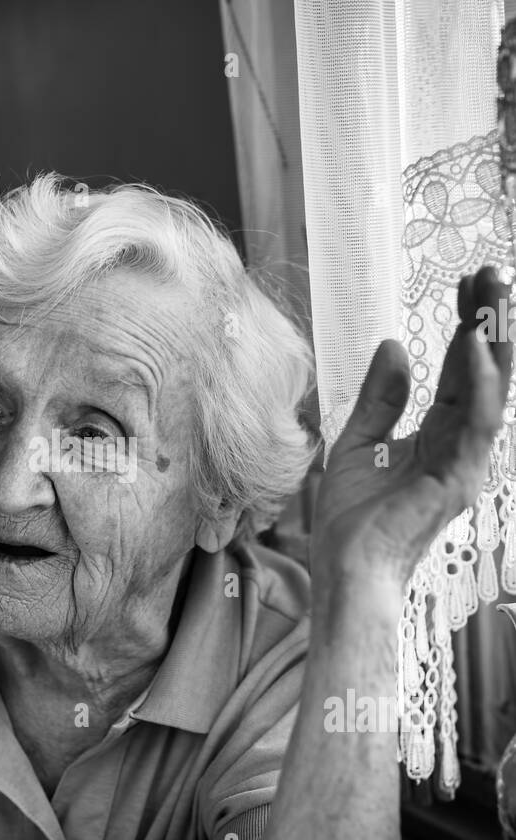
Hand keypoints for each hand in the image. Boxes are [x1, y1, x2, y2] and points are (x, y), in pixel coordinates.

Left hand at [312, 267, 511, 589]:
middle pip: (483, 373)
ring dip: (492, 341)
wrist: (346, 566)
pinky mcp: (458, 477)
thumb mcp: (358, 442)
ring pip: (490, 390)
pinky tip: (472, 347)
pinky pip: (475, 423)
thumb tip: (393, 346)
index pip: (459, 371)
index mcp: (438, 435)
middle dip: (489, 321)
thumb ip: (379, 398)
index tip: (468, 284)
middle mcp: (460, 445)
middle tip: (491, 273)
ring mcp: (464, 462)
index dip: (465, 326)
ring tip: (492, 295)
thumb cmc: (353, 518)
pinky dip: (477, 384)